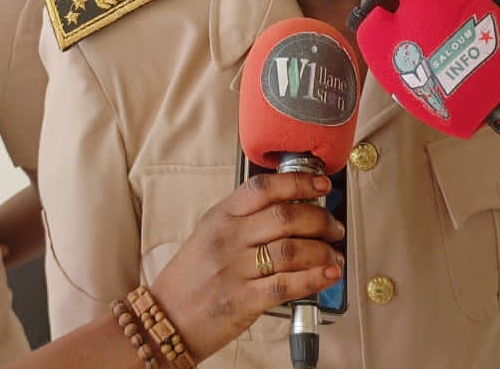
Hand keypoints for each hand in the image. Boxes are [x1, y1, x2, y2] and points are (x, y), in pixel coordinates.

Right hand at [148, 172, 344, 361]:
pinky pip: (287, 285)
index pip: (263, 188)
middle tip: (333, 228)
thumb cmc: (190, 276)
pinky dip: (314, 278)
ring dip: (322, 251)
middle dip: (319, 220)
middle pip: (284, 217)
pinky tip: (328, 274)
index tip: (321, 185)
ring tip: (334, 255)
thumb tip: (293, 210)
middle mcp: (228, 239)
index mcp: (220, 216)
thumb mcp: (210, 234)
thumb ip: (245, 219)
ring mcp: (235, 270)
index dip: (298, 182)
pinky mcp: (243, 301)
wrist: (166, 317)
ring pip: (291, 250)